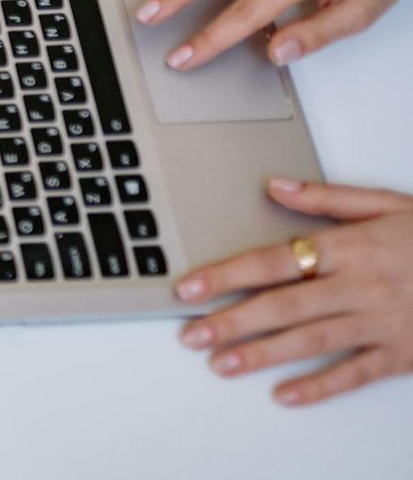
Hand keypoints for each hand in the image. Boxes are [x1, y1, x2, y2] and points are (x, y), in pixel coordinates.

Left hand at [175, 178, 412, 405]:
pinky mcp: (404, 352)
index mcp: (351, 247)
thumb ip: (328, 198)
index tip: (188, 287)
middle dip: (231, 321)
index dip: (226, 275)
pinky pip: (356, 372)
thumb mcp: (389, 202)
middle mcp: (360, 286)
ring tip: (220, 364)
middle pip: (283, 306)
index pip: (273, 261)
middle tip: (190, 334)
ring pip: (311, 341)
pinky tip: (286, 394)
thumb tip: (275, 186)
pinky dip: (321, 386)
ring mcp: (382, 322)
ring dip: (262, 354)